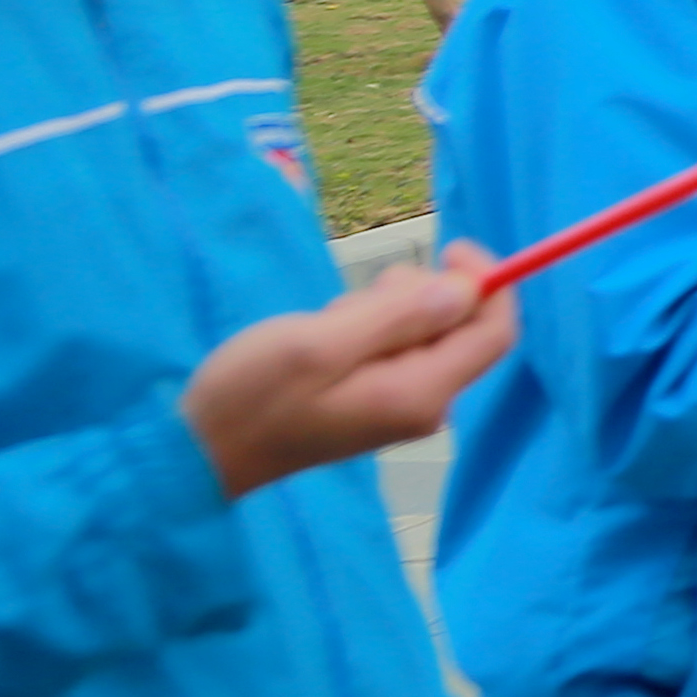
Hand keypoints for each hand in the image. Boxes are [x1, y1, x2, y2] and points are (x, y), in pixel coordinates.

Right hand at [178, 246, 521, 495]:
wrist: (201, 450)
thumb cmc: (253, 397)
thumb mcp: (321, 343)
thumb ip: (398, 316)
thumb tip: (468, 290)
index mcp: (421, 394)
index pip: (495, 333)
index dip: (488, 282)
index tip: (448, 247)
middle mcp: (424, 405)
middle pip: (459, 328)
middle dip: (418, 295)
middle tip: (352, 301)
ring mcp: (397, 404)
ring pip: (422, 332)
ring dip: (383, 310)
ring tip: (327, 325)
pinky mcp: (372, 400)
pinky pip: (392, 348)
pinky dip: (366, 328)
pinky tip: (323, 339)